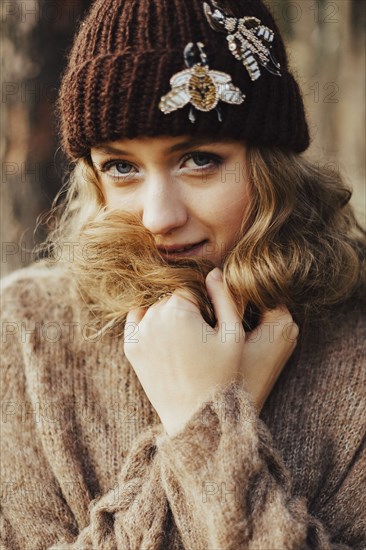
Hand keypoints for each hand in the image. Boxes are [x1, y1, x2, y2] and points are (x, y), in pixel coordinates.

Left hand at [124, 268, 297, 435]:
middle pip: (170, 298)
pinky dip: (150, 325)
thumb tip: (213, 272)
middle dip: (184, 310)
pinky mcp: (130, 348)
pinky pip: (138, 322)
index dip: (203, 305)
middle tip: (198, 337)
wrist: (196, 416)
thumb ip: (225, 297)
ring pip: (154, 309)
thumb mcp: (233, 334)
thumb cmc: (221, 374)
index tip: (210, 325)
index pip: (189, 289)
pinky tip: (166, 341)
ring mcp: (138, 333)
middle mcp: (152, 317)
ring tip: (183, 342)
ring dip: (167, 317)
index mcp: (177, 310)